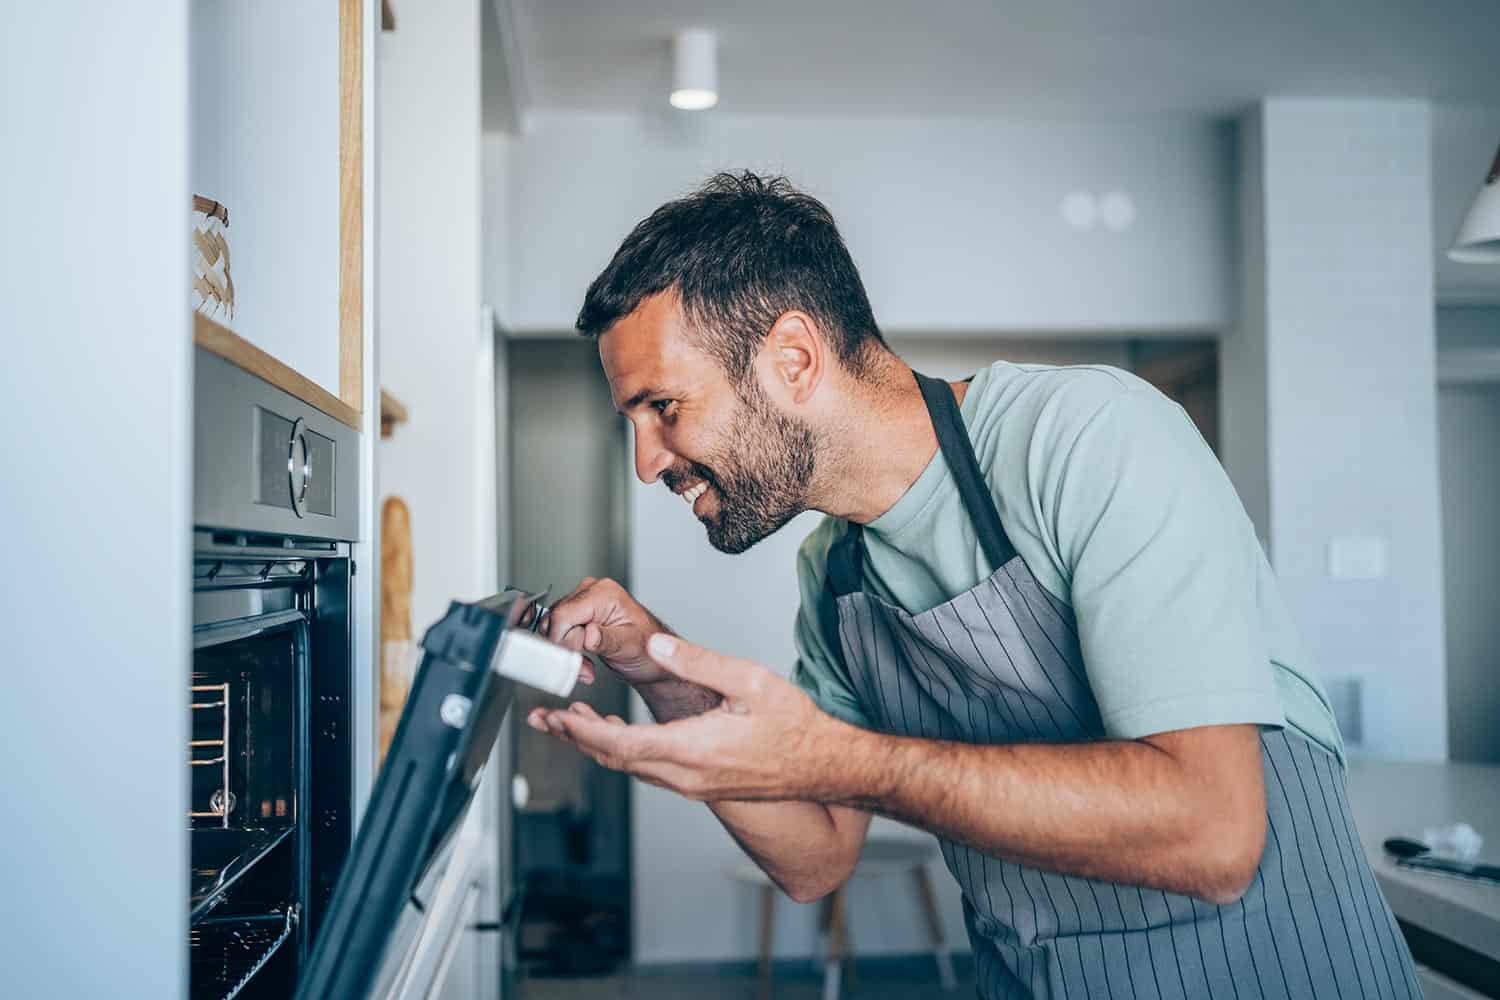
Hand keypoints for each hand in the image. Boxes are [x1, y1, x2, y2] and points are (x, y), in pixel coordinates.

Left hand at [526, 633, 845, 801]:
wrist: (826, 766)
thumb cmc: (796, 725)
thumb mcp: (751, 680)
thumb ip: (699, 661)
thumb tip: (655, 646)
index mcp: (695, 749)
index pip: (622, 744)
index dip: (584, 730)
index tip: (558, 715)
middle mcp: (688, 776)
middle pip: (617, 760)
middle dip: (577, 738)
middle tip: (545, 720)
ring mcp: (694, 785)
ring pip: (632, 768)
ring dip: (597, 746)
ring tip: (570, 725)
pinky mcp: (702, 785)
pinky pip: (650, 771)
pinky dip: (624, 752)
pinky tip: (618, 737)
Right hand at [541, 577, 670, 685]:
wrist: (652, 657)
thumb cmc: (648, 650)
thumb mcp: (630, 647)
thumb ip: (607, 640)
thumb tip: (589, 635)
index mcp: (604, 593)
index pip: (563, 614)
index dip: (561, 640)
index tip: (571, 660)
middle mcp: (591, 592)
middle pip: (554, 620)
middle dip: (565, 649)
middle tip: (583, 668)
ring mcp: (583, 602)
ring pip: (553, 627)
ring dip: (566, 652)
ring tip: (586, 666)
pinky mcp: (578, 614)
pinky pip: (558, 631)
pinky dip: (567, 650)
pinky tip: (583, 660)